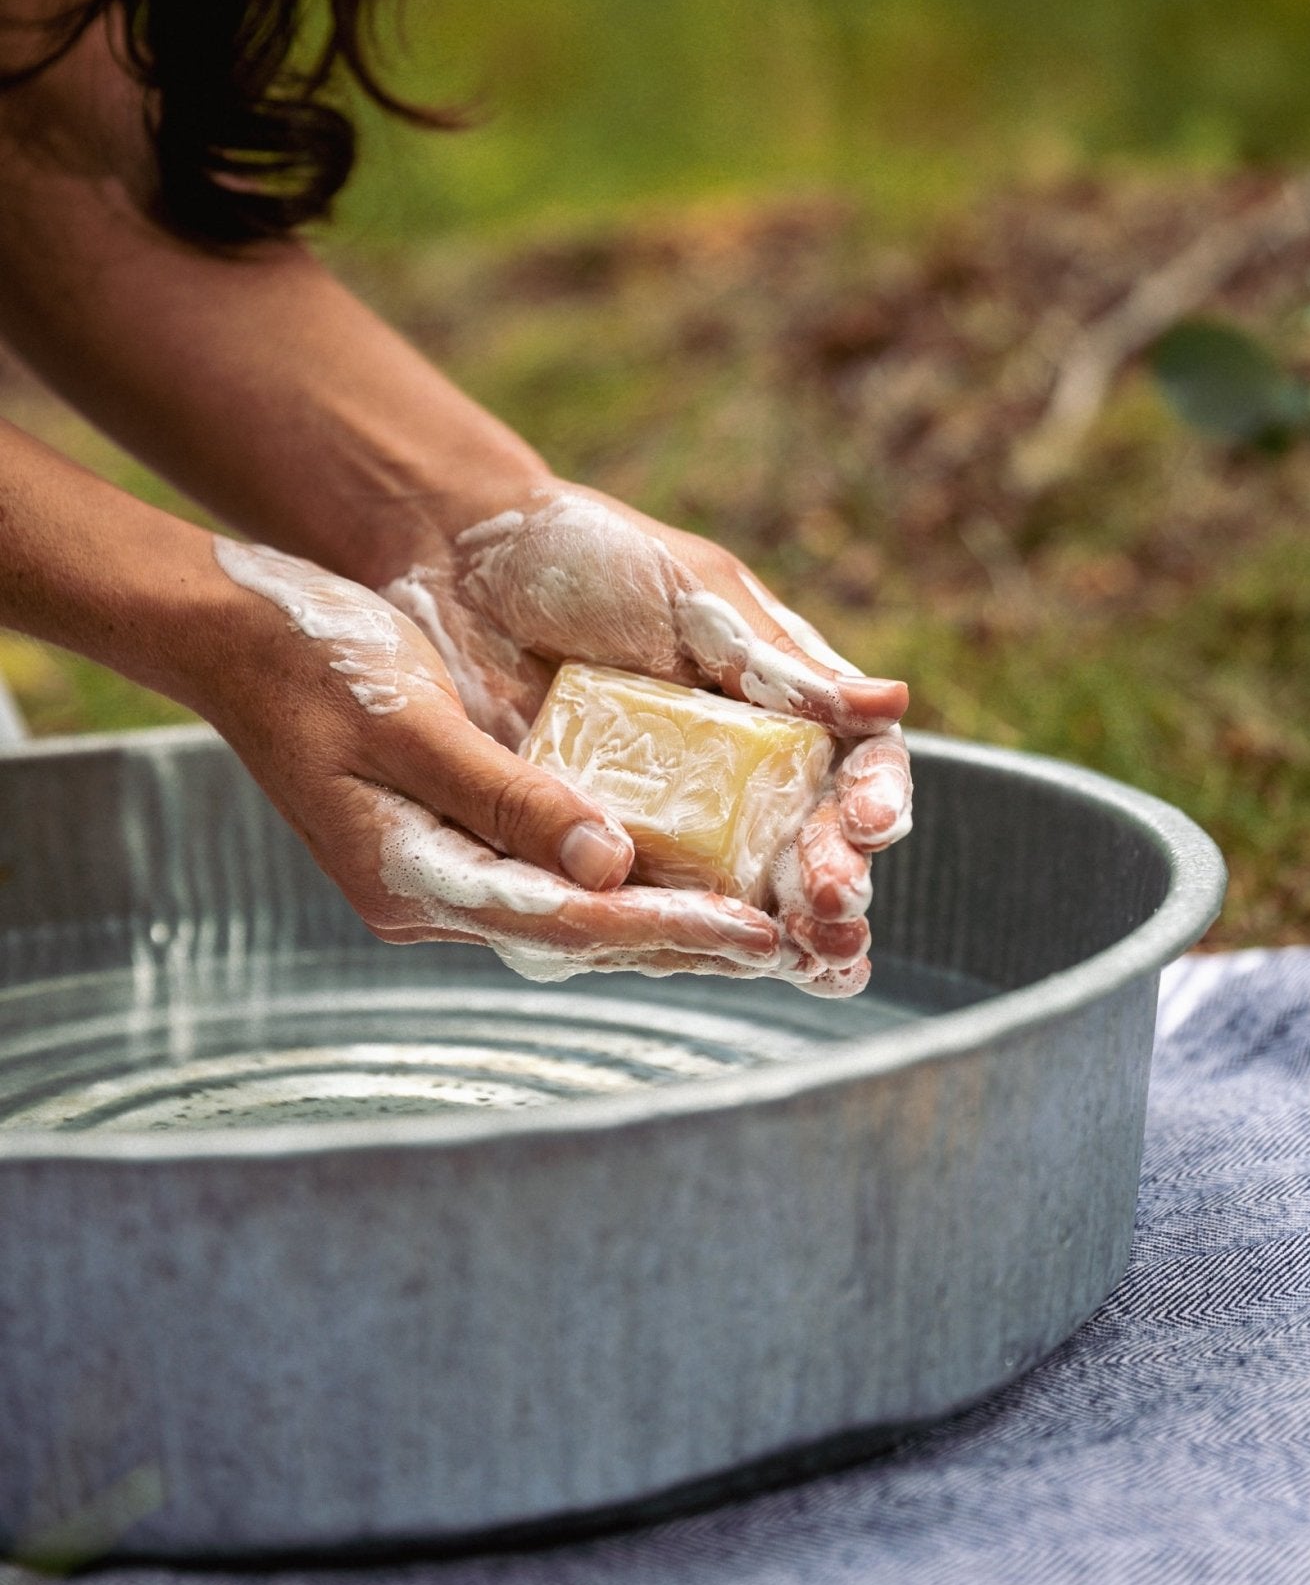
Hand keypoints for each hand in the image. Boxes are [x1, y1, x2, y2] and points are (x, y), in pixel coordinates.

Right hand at [195, 540, 783, 982]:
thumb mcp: (412, 723)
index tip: (756, 933)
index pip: (560, 922)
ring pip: (572, 918)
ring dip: (665, 925)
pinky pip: (552, 880)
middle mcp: (427, 893)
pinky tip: (689, 879)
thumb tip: (608, 866)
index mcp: (408, 875)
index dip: (664, 929)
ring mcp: (437, 875)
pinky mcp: (450, 846)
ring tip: (767, 933)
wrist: (240, 635)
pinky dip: (624, 884)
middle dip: (685, 943)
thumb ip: (507, 798)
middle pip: (576, 938)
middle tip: (794, 949)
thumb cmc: (314, 664)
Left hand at [379, 486, 912, 993]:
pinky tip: (710, 954)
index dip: (872, 798)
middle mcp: (735, 767)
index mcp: (779, 701)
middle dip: (832, 881)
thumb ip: (777, 666)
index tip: (869, 824)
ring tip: (810, 958)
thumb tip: (890, 707)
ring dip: (783, 929)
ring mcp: (666, 811)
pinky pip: (643, 897)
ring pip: (741, 887)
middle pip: (807, 842)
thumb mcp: (693, 598)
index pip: (853, 763)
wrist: (457, 555)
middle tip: (835, 908)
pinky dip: (683, 933)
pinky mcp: (592, 841)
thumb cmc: (586, 552)